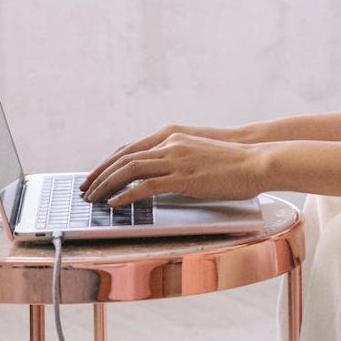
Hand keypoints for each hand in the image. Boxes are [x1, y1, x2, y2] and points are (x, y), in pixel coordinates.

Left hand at [81, 128, 267, 205]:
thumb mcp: (197, 153)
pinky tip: (116, 204)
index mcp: (170, 136)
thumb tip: (160, 176)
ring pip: (130, 169)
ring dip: (107, 185)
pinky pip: (147, 185)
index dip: (108, 163)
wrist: (255, 159)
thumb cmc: (231, 161)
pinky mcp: (184, 177)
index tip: (94, 176)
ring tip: (93, 198)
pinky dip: (127, 195)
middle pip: (124, 157)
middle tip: (85, 189)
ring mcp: (176, 159)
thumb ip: (176, 159)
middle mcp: (169, 144)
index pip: (129, 149)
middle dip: (100, 175)